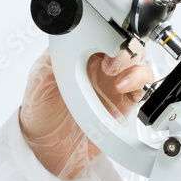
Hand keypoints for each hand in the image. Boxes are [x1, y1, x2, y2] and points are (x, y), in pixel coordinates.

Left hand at [19, 42, 153, 179]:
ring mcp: (114, 83)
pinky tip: (122, 86)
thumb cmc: (40, 111)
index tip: (101, 42)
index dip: (107, 33)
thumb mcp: (40, 77)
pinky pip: (141, 86)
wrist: (47, 148)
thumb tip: (70, 39)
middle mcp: (100, 66)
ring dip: (133, 62)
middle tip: (111, 60)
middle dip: (124, 47)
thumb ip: (57, 57)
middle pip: (126, 44)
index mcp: (81, 54)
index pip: (103, 33)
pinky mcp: (123, 103)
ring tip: (115, 73)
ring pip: (138, 62)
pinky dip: (139, 81)